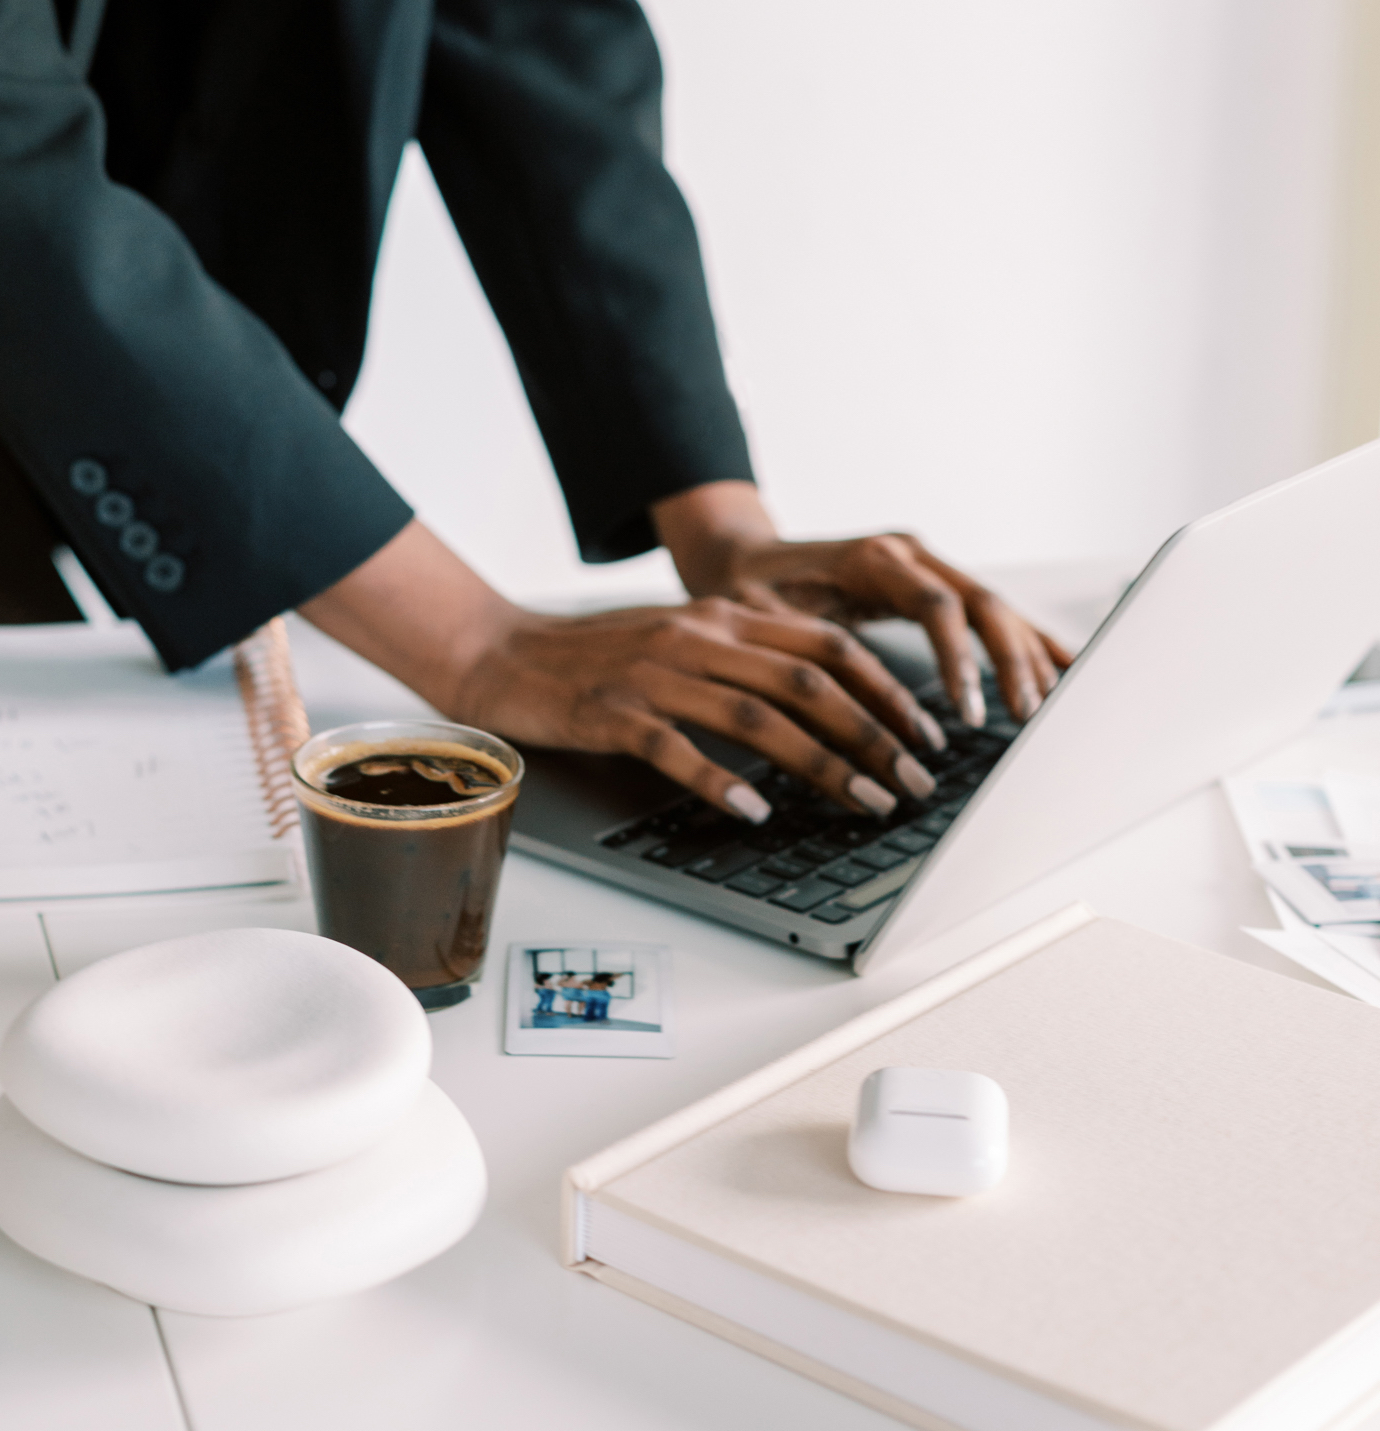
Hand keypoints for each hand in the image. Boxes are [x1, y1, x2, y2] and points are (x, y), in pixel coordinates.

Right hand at [450, 596, 952, 824]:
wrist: (505, 653)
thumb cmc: (601, 657)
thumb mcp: (685, 639)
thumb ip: (748, 659)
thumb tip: (830, 703)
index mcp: (725, 616)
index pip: (828, 646)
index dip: (887, 691)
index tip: (926, 736)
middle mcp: (700, 636)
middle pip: (808, 683)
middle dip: (874, 736)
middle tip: (914, 783)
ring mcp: (656, 673)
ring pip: (758, 716)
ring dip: (822, 765)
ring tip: (863, 805)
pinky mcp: (612, 712)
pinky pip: (676, 747)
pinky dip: (720, 782)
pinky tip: (753, 813)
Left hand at [652, 483, 1071, 725]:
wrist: (742, 558)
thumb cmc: (747, 590)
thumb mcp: (763, 620)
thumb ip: (803, 652)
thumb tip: (837, 710)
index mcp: (872, 557)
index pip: (936, 605)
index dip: (960, 658)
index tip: (969, 711)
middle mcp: (909, 554)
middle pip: (981, 602)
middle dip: (1011, 660)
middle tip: (1027, 716)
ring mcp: (927, 565)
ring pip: (995, 606)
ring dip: (1028, 654)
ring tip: (1053, 706)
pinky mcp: (934, 583)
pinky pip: (990, 613)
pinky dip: (1028, 640)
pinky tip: (1064, 669)